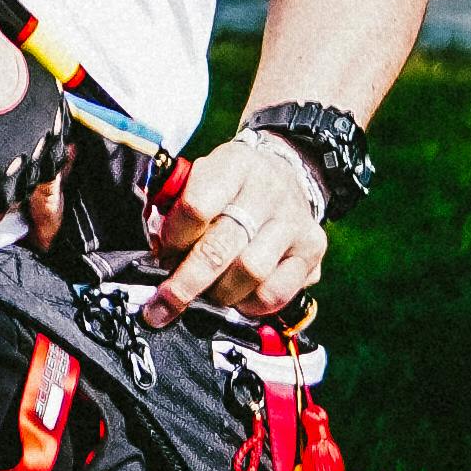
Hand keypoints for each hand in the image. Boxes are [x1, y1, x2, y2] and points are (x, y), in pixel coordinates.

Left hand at [144, 127, 328, 330]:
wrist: (285, 173)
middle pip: (222, 247)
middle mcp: (269, 192)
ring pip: (251, 273)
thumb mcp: (200, 176)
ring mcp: (294, 222)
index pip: (197, 206)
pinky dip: (250, 305)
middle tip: (162, 305)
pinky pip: (277, 292)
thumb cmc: (230, 183)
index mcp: (234, 165)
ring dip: (218, 294)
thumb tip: (157, 251)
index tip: (160, 253)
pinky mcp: (313, 250)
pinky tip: (236, 300)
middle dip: (186, 282)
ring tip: (203, 295)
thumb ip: (176, 207)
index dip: (174, 237)